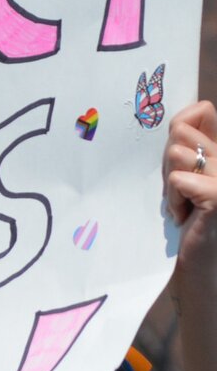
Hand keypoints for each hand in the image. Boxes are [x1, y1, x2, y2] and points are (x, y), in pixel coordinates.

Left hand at [164, 100, 216, 283]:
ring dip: (170, 184)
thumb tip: (176, 120)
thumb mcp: (184, 174)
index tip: (178, 163)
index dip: (178, 128)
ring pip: (175, 152)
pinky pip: (177, 179)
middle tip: (179, 190)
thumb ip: (184, 146)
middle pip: (179, 130)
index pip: (202, 109)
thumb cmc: (189, 217)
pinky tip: (184, 216)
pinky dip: (173, 200)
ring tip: (183, 203)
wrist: (200, 261)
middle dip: (167, 162)